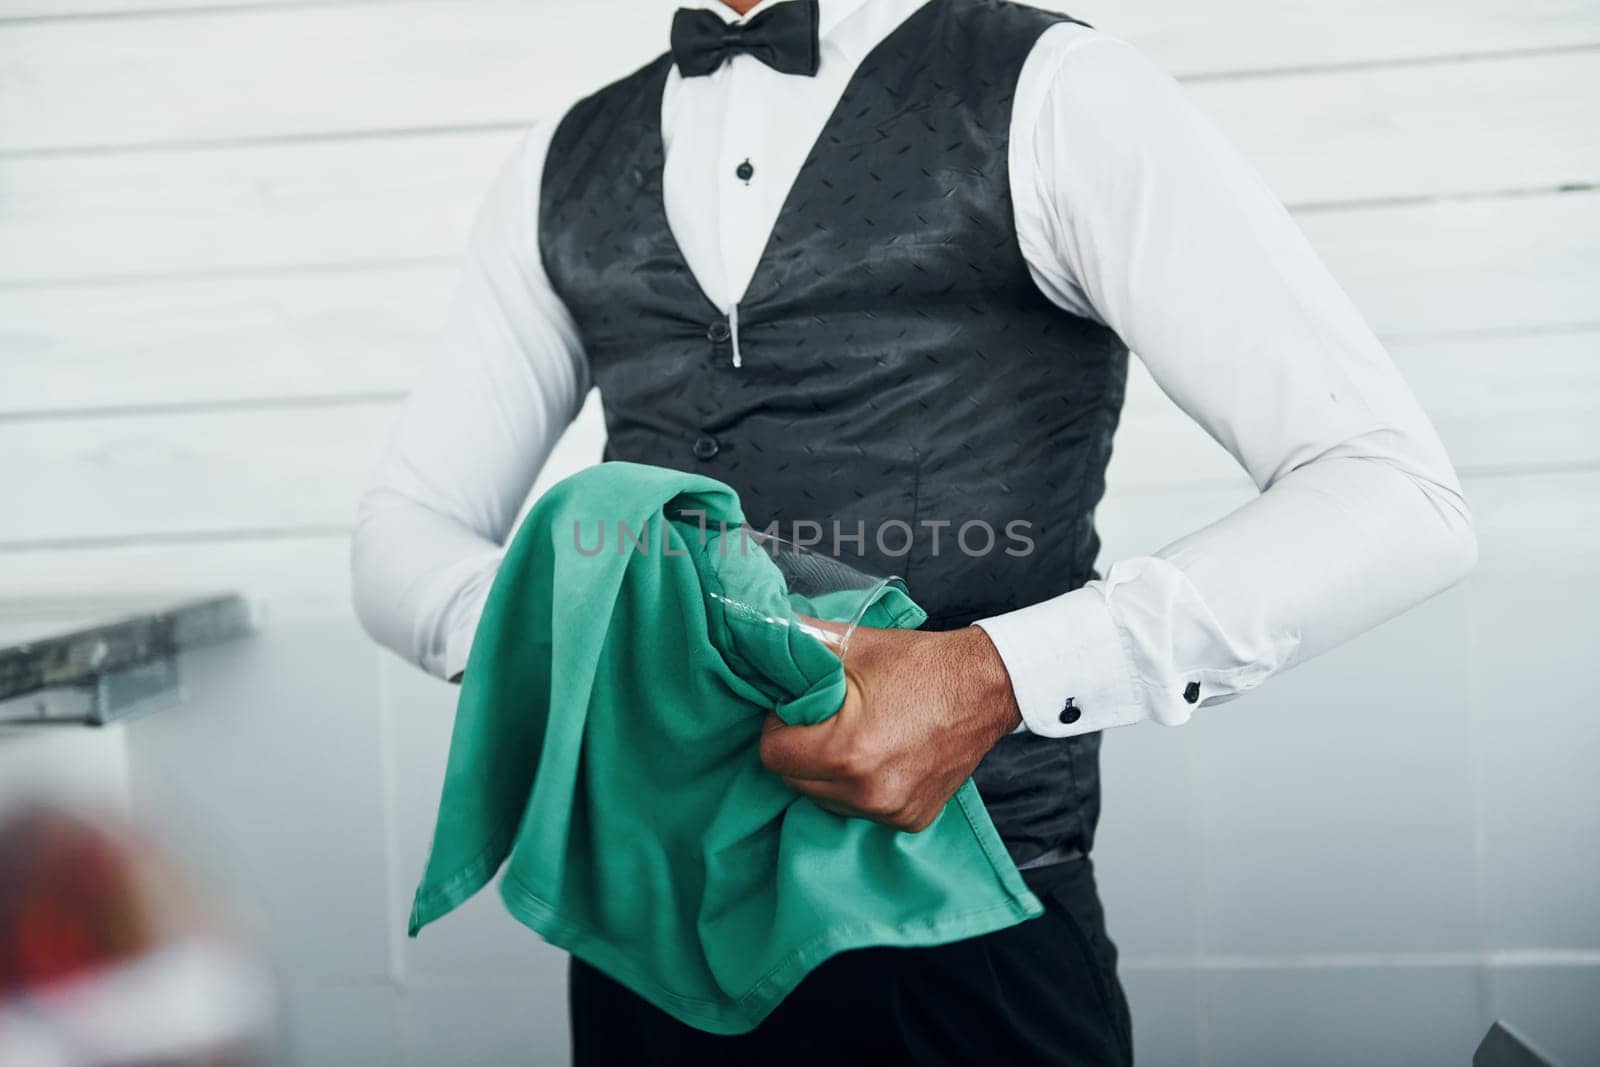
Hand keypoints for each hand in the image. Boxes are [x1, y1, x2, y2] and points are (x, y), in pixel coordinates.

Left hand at [759, 623, 1021, 831]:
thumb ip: (796, 641)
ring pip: (825, 799)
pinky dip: (860, 787)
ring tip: (856, 736)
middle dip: (801, 750)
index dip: (779, 726)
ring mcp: (892, 812)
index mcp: (847, 753)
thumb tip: (751, 625)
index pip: (772, 755)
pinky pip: (860, 809)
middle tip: (828, 719)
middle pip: (795, 781)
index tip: (800, 708)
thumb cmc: (918, 664)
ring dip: (828, 772)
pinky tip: (881, 755)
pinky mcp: (910, 820)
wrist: (985, 686)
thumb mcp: (851, 644)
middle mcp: (868, 793)